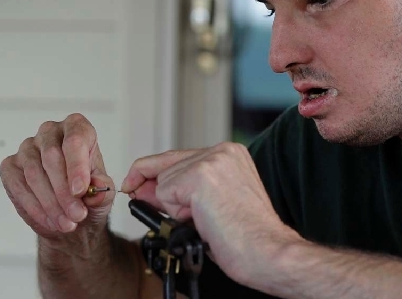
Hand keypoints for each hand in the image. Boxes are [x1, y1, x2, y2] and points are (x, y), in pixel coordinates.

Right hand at [0, 113, 114, 239]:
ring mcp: (28, 148)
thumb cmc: (88, 195)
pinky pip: (19, 186)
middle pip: (52, 157)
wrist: (70, 215)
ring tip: (67, 223)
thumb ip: (103, 189)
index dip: (77, 166)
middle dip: (65, 192)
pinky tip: (51, 221)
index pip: (75, 139)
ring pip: (34, 174)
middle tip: (77, 215)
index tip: (80, 191)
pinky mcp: (10, 166)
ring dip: (51, 203)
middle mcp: (51, 132)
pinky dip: (36, 208)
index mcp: (78, 128)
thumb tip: (97, 187)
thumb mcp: (104, 193)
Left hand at [120, 142, 299, 285]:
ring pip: (164, 182)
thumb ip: (179, 190)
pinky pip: (164, 193)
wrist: (266, 250)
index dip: (154, 173)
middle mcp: (223, 150)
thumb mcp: (208, 204)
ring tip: (207, 220)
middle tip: (188, 216)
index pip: (179, 157)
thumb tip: (140, 187)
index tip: (136, 184)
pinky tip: (203, 219)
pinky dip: (176, 212)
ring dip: (176, 208)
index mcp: (231, 154)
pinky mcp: (200, 175)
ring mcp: (212, 160)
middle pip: (166, 166)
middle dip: (163, 193)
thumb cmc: (245, 235)